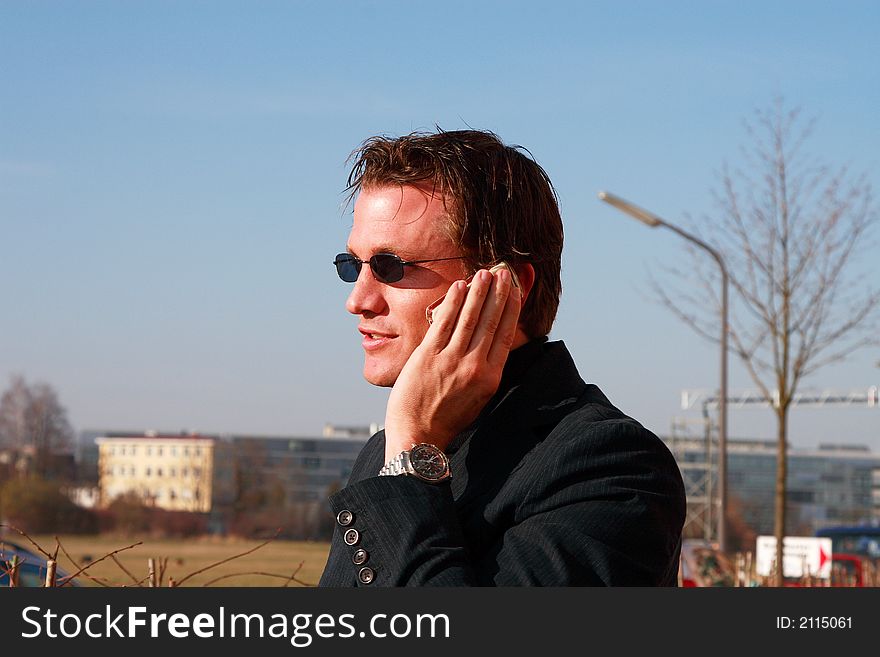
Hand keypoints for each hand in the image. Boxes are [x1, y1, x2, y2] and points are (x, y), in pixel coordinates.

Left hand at [383, 267, 521, 460]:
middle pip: (491, 321)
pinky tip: (460, 287)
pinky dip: (454, 302)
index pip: (506, 334)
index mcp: (491, 377)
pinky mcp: (428, 356)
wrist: (419, 434)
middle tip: (504, 272)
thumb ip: (486, 370)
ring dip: (479, 292)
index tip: (516, 290)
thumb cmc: (448, 417)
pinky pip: (444, 323)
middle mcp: (475, 367)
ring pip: (470, 318)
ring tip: (485, 273)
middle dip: (499, 294)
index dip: (512, 309)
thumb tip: (492, 343)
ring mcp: (451, 360)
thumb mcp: (478, 397)